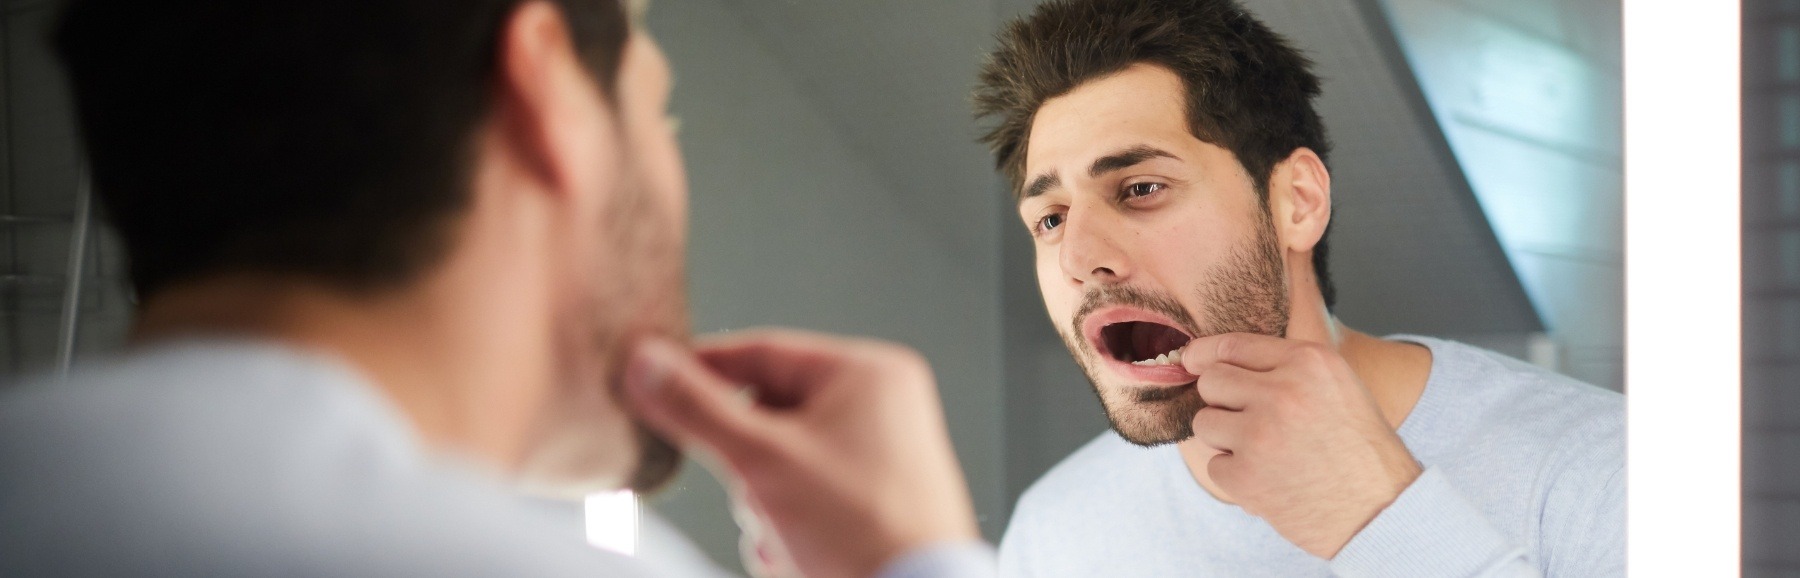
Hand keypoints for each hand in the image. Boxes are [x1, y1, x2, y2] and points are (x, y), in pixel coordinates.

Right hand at [624, 329, 979, 577]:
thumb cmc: (864, 530)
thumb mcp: (761, 461)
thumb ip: (696, 409)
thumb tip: (646, 365)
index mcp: (868, 374)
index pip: (761, 351)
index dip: (701, 370)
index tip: (655, 383)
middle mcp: (881, 408)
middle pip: (768, 414)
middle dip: (745, 466)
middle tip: (750, 490)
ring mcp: (880, 457)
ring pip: (781, 464)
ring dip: (763, 505)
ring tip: (783, 533)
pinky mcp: (873, 502)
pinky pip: (807, 497)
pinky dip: (788, 527)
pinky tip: (796, 554)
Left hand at [1178, 333, 1421, 558]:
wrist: (1380, 510)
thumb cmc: (1359, 449)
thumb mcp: (1337, 386)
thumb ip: (1287, 367)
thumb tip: (1216, 359)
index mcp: (1308, 362)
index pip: (1232, 345)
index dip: (1204, 353)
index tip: (1192, 360)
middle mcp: (1282, 392)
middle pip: (1211, 381)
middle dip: (1221, 400)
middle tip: (1249, 420)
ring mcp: (1260, 434)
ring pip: (1204, 422)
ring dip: (1225, 439)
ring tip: (1265, 452)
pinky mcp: (1246, 475)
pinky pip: (1215, 465)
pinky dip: (1236, 477)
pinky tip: (1270, 479)